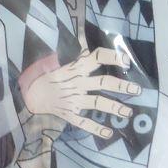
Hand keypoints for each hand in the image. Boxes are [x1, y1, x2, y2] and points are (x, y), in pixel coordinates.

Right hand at [22, 48, 139, 139]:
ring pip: (97, 103)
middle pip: (102, 83)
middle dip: (120, 86)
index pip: (95, 58)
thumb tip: (85, 35)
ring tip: (128, 113)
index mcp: (75, 68)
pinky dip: (96, 128)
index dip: (111, 57)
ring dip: (113, 108)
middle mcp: (77, 84)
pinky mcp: (70, 114)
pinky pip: (83, 122)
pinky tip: (109, 133)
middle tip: (137, 89)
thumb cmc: (48, 76)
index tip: (125, 60)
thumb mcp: (59, 61)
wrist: (30, 95)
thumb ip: (75, 52)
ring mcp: (74, 100)